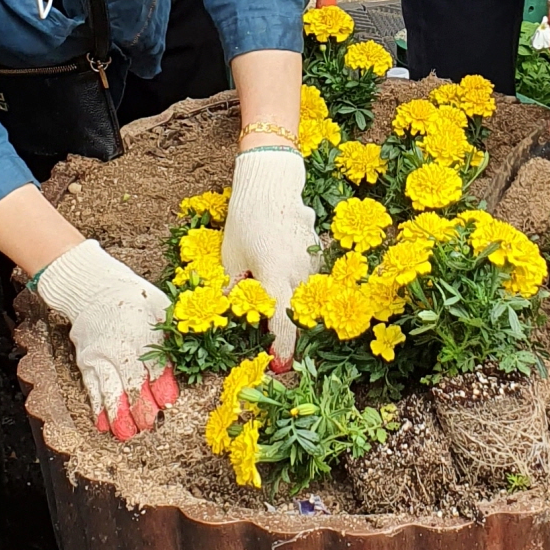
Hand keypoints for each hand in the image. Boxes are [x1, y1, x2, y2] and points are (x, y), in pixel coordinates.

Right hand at [34, 240, 176, 440]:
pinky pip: (92, 388)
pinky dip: (98, 407)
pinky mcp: (86, 362)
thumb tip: (192, 349)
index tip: (167, 402)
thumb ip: (174, 332)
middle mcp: (119, 347)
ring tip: (126, 434)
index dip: (162, 385)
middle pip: (131, 382)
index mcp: (142, 333)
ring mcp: (100, 356)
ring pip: (110, 389)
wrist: (94, 288)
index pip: (154, 364)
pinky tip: (103, 425)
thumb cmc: (136, 300)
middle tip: (148, 426)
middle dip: (140, 406)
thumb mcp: (162, 307)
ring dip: (118, 414)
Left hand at [218, 148, 316, 361]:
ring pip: (303, 291)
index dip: (282, 348)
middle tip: (270, 328)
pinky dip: (296, 275)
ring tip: (269, 279)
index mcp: (275, 278)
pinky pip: (308, 272)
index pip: (282, 325)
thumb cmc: (245, 220)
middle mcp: (299, 273)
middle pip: (296, 311)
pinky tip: (280, 257)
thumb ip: (237, 288)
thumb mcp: (232, 258)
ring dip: (290, 295)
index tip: (279, 366)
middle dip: (285, 323)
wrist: (271, 182)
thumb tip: (236, 312)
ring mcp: (312, 260)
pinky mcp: (317, 248)